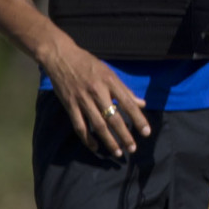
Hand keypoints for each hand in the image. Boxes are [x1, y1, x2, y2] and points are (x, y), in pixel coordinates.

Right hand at [43, 42, 148, 158]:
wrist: (61, 57)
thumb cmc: (89, 64)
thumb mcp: (110, 73)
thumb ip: (125, 90)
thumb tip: (142, 104)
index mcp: (110, 82)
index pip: (128, 104)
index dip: (138, 119)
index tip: (146, 132)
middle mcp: (97, 92)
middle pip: (114, 118)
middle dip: (125, 135)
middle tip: (133, 148)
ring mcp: (82, 100)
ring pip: (97, 125)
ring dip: (109, 140)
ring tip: (118, 152)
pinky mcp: (69, 105)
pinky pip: (79, 126)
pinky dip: (87, 138)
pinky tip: (96, 147)